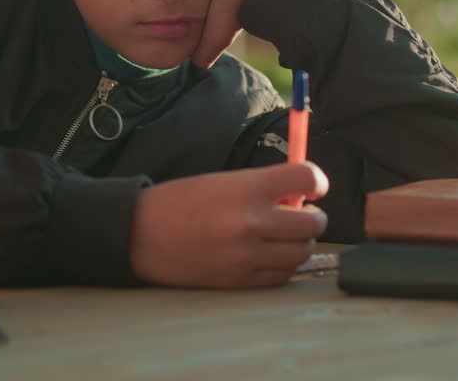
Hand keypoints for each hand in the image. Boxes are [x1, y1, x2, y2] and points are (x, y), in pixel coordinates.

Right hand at [130, 162, 328, 287]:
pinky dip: (283, 266)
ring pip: (301, 253)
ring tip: (282, 237)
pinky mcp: (240, 280)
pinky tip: (269, 255)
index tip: (314, 187)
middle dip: (313, 217)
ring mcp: (248, 255)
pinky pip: (282, 276)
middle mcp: (253, 221)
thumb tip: (300, 198)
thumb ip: (262, 187)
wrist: (140, 234)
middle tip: (301, 214)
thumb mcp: (223, 181)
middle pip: (314, 223)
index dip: (317, 181)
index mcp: (248, 188)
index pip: (306, 178)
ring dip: (299, 244)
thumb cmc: (181, 202)